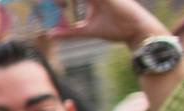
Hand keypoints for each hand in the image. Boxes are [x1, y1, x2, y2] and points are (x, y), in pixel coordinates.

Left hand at [51, 0, 168, 48]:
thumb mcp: (88, 31)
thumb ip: (71, 32)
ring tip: (57, 4)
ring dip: (63, 0)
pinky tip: (66, 4)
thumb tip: (51, 35)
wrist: (135, 31)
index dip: (58, 1)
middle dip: (57, 0)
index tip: (53, 7)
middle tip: (48, 2)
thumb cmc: (116, 29)